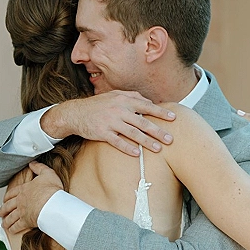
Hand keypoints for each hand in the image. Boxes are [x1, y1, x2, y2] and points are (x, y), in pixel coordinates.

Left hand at [0, 161, 62, 233]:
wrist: (52, 204)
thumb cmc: (51, 189)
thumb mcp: (47, 173)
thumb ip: (39, 167)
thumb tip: (32, 162)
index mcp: (23, 190)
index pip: (12, 193)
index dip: (7, 197)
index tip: (4, 200)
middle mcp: (20, 201)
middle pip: (8, 206)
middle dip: (3, 210)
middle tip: (0, 213)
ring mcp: (21, 212)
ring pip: (10, 217)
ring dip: (6, 221)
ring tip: (4, 224)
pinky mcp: (25, 222)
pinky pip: (16, 226)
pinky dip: (12, 228)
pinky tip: (11, 230)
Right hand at [42, 91, 175, 156]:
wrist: (75, 113)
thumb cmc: (98, 105)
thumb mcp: (114, 95)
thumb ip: (132, 97)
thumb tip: (149, 101)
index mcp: (124, 100)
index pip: (146, 106)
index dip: (160, 112)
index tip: (173, 118)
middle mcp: (119, 110)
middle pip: (143, 121)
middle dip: (158, 131)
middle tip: (170, 139)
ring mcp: (111, 121)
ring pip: (132, 133)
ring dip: (146, 142)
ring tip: (158, 149)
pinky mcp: (102, 132)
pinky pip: (117, 141)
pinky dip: (127, 147)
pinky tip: (136, 154)